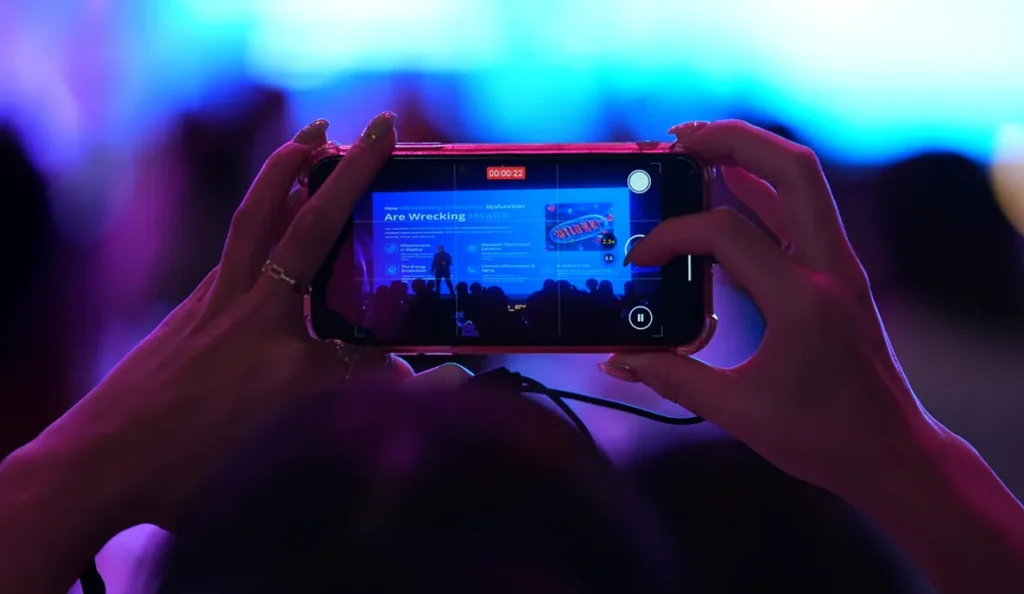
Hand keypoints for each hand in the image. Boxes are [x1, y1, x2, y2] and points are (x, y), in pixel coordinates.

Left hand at [39, 112, 410, 529]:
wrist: (98, 464)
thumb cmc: (188, 475)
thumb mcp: (282, 463)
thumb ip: (355, 425)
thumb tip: (414, 398)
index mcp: (288, 368)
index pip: (374, 352)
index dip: (418, 369)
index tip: (452, 372)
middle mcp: (255, 319)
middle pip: (312, 230)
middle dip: (351, 174)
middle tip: (380, 129)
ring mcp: (219, 303)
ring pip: (258, 217)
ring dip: (289, 167)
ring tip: (317, 131)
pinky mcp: (196, 302)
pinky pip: (238, 241)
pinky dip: (263, 209)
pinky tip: (279, 208)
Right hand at [601, 120, 940, 496]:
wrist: (892, 453)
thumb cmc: (822, 438)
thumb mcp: (737, 411)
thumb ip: (672, 378)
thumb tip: (620, 360)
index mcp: (801, 301)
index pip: (727, 235)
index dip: (673, 237)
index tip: (639, 260)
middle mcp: (829, 270)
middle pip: (790, 169)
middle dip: (732, 140)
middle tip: (677, 139)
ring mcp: (841, 269)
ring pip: (802, 182)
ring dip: (751, 155)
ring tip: (698, 146)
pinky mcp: (839, 276)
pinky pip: (802, 213)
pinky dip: (764, 191)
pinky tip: (732, 186)